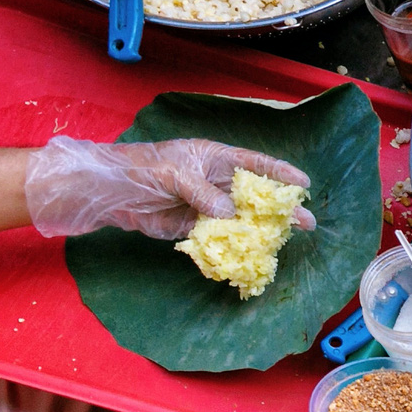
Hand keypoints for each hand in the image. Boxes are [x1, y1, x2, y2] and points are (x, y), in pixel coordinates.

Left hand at [24, 136, 315, 239]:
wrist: (106, 194)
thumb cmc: (138, 170)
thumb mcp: (172, 175)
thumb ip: (202, 193)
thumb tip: (230, 214)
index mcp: (212, 158)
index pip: (253, 163)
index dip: (279, 172)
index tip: (303, 183)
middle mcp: (214, 181)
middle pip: (254, 194)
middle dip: (279, 207)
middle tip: (306, 221)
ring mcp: (206, 206)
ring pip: (242, 218)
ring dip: (262, 229)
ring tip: (286, 240)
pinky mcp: (195, 227)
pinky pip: (222, 237)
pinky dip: (236, 245)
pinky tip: (252, 253)